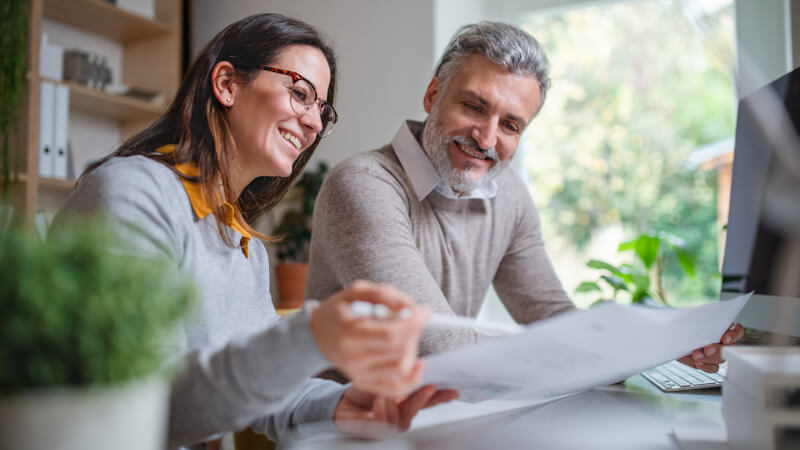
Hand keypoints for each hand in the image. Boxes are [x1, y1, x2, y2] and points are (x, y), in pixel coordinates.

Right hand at [309, 280, 430, 396]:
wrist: (317, 336)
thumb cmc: (339, 311)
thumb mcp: (356, 291)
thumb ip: (384, 294)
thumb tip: (410, 306)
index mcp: (350, 332)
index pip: (392, 333)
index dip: (414, 322)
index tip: (425, 311)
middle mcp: (354, 357)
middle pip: (400, 349)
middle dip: (413, 332)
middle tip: (411, 320)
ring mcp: (359, 374)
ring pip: (402, 367)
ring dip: (411, 349)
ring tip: (404, 336)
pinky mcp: (365, 383)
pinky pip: (397, 388)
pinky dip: (413, 377)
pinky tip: (416, 363)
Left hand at [334, 384, 458, 434]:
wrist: (341, 403)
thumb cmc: (362, 391)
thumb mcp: (383, 378)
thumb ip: (402, 378)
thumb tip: (420, 366)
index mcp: (407, 402)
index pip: (429, 400)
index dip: (442, 396)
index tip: (454, 390)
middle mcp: (403, 415)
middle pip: (420, 409)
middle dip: (424, 398)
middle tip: (428, 386)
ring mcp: (392, 426)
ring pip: (403, 417)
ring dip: (393, 401)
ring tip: (383, 392)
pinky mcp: (379, 433)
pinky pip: (386, 422)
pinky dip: (382, 408)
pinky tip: (377, 400)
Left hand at [677, 322, 743, 372]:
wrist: (671, 333)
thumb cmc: (682, 321)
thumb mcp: (689, 315)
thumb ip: (698, 316)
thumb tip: (700, 319)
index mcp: (722, 325)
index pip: (736, 330)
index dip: (733, 334)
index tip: (725, 338)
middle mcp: (722, 340)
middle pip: (729, 348)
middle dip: (718, 349)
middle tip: (708, 349)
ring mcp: (715, 352)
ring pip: (721, 359)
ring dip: (710, 358)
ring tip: (697, 355)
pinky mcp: (707, 362)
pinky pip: (713, 368)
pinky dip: (707, 367)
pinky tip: (699, 362)